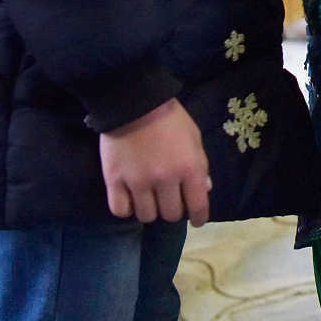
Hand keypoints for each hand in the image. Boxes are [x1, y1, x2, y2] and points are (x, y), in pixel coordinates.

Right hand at [100, 99, 210, 225]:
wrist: (135, 101)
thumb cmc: (170, 118)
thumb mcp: (194, 138)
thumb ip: (200, 166)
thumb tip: (205, 189)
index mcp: (190, 168)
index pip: (198, 206)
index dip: (199, 217)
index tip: (196, 220)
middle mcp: (166, 179)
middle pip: (170, 215)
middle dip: (173, 210)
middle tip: (169, 200)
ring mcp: (138, 182)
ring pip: (146, 216)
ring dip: (150, 210)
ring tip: (149, 198)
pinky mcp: (114, 180)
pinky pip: (120, 210)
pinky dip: (127, 209)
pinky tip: (130, 199)